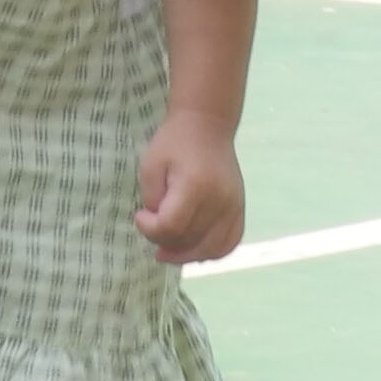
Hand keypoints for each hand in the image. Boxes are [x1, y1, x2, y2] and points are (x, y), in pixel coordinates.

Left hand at [133, 117, 247, 266]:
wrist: (207, 125)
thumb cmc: (174, 143)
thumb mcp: (150, 166)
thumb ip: (152, 200)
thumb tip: (159, 228)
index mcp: (194, 186)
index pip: (171, 226)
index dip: (149, 229)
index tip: (140, 215)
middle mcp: (219, 200)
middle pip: (189, 240)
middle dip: (164, 240)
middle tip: (152, 226)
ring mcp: (234, 206)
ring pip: (210, 249)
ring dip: (186, 254)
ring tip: (169, 249)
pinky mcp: (240, 208)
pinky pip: (229, 243)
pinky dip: (212, 252)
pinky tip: (194, 249)